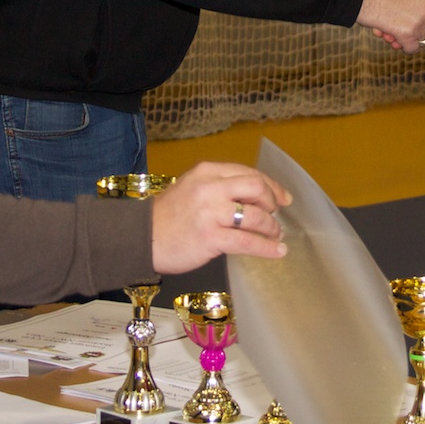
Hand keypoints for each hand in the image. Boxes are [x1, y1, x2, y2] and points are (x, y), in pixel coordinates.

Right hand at [149, 162, 291, 273]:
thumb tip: (254, 198)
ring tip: (275, 235)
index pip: (248, 173)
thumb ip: (219, 188)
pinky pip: (247, 242)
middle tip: (277, 215)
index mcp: (207, 172)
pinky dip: (267, 247)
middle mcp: (210, 188)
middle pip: (257, 188)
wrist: (141, 238)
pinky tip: (277, 251)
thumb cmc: (167, 217)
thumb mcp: (191, 188)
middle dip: (273, 202)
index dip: (271, 186)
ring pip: (256, 216)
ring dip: (271, 227)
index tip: (283, 198)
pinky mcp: (210, 237)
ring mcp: (211, 213)